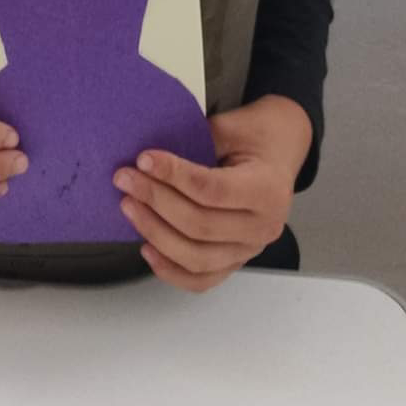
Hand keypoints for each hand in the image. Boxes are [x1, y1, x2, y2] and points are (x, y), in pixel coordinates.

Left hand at [113, 95, 312, 292]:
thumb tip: (148, 159)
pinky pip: (201, 279)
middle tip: (125, 179)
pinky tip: (147, 248)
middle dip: (156, 201)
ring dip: (156, 233)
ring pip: (196, 257)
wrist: (279, 150)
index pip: (212, 190)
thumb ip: (195, 142)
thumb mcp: (230, 126)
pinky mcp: (236, 261)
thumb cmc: (255, 135)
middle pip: (200, 225)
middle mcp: (263, 227)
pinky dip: (171, 270)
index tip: (144, 159)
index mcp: (268, 190)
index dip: (174, 176)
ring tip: (129, 207)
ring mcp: (250, 250)